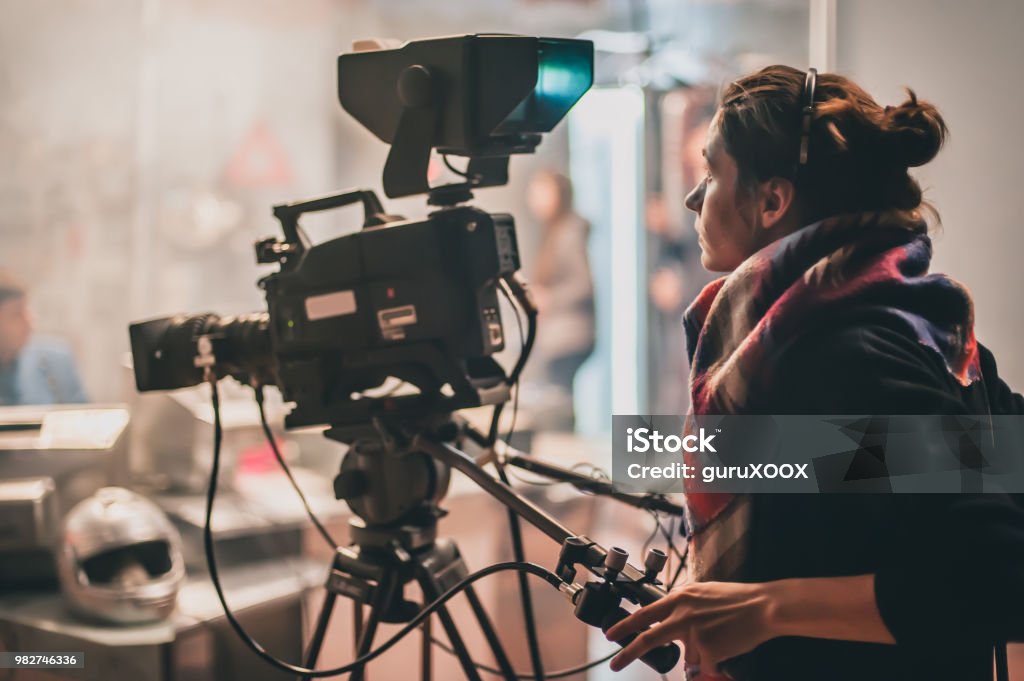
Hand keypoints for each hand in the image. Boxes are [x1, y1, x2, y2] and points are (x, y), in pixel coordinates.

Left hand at [605, 581, 776, 673]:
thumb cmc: (736, 600)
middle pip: (649, 639)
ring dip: (701, 656)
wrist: (762, 606)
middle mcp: (682, 614)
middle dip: (629, 653)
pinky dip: (716, 661)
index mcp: (679, 598)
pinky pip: (706, 664)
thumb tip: (673, 630)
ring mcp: (693, 632)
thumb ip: (683, 609)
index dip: (626, 626)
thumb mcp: (702, 595)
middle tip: (615, 664)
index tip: (611, 635)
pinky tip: (728, 645)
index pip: (645, 614)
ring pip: (688, 657)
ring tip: (721, 637)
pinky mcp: (707, 648)